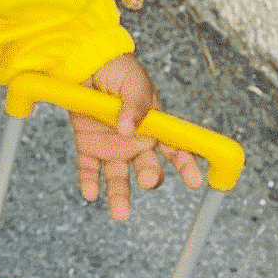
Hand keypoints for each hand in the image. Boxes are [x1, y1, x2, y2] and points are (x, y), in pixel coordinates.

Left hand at [68, 53, 202, 221]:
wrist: (84, 63)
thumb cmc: (116, 70)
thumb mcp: (133, 82)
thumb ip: (136, 105)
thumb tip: (130, 129)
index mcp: (155, 126)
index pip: (176, 149)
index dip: (186, 165)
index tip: (194, 180)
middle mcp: (135, 142)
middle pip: (149, 168)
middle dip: (152, 176)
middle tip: (149, 179)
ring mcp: (112, 146)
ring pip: (119, 177)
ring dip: (120, 195)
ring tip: (121, 214)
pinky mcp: (88, 146)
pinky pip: (89, 169)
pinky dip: (89, 182)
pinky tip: (90, 193)